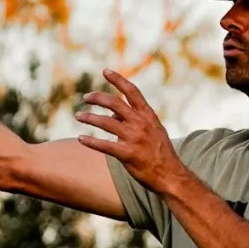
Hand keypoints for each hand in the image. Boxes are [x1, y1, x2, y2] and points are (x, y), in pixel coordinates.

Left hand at [75, 70, 185, 194]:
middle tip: (85, 98)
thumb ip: (135, 120)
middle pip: (114, 103)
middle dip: (97, 97)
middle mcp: (140, 123)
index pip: (132, 91)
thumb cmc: (160, 153)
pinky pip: (104, 145)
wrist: (170, 175)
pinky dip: (91, 141)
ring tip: (78, 116)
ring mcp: (134, 138)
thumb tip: (113, 115)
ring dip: (89, 117)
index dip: (118, 80)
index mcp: (148, 115)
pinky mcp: (127, 154)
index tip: (105, 71)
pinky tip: (81, 138)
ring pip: (105, 122)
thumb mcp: (153, 131)